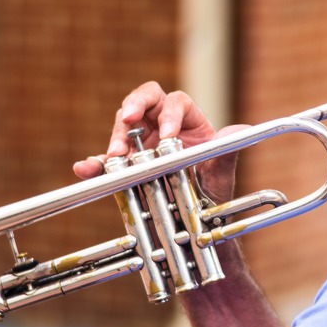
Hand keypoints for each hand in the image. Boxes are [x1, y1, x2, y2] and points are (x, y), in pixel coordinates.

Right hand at [73, 82, 246, 202]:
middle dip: (134, 106)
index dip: (171, 112)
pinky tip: (84, 168)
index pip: (177, 102)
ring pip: (123, 127)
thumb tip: (241, 130)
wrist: (196, 224)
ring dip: (115, 136)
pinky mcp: (123, 165)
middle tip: (128, 120)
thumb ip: (227, 152)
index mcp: (188, 120)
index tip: (168, 133)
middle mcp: (162, 125)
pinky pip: (105, 160)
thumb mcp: (221, 174)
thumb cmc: (211, 192)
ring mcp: (141, 143)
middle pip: (144, 101)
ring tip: (114, 154)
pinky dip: (94, 163)